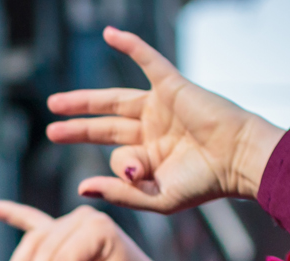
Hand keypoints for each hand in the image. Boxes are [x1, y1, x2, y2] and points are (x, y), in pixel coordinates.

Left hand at [47, 26, 284, 210]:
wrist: (239, 160)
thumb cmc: (204, 183)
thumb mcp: (156, 197)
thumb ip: (119, 193)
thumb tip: (80, 188)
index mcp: (150, 156)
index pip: (117, 158)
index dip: (120, 169)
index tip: (140, 175)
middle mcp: (152, 130)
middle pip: (105, 126)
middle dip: (77, 127)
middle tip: (50, 129)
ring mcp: (160, 107)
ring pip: (114, 100)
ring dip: (84, 100)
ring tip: (54, 103)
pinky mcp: (172, 86)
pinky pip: (147, 60)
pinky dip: (130, 46)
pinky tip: (109, 34)